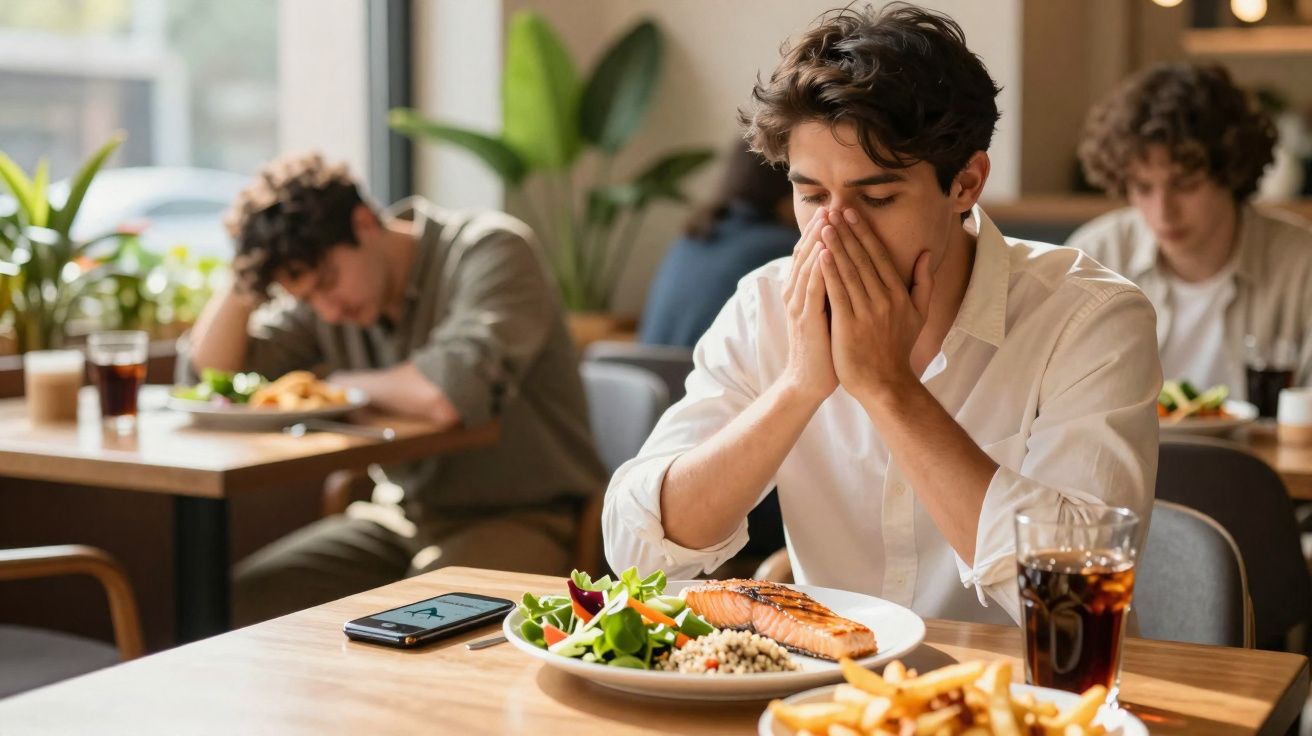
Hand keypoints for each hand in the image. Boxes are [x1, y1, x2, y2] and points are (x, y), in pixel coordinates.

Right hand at [779, 208, 837, 404]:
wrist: (810, 381)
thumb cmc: (826, 349)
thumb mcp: (831, 314)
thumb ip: (837, 290)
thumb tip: (852, 269)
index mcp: (804, 291)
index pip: (812, 254)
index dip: (823, 232)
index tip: (837, 211)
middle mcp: (797, 293)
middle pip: (807, 254)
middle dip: (819, 229)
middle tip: (831, 206)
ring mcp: (799, 305)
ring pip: (808, 266)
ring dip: (818, 241)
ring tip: (828, 220)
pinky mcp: (805, 318)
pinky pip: (812, 287)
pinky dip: (818, 267)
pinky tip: (826, 250)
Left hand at [818, 208, 932, 403]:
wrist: (886, 383)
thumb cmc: (898, 349)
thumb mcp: (919, 315)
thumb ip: (923, 283)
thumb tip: (926, 254)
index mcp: (898, 294)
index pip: (878, 256)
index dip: (864, 232)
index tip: (851, 213)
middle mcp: (884, 299)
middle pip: (862, 258)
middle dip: (847, 232)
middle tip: (833, 208)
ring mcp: (867, 312)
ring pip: (849, 272)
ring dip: (836, 245)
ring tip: (824, 224)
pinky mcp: (849, 325)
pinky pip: (838, 293)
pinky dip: (829, 272)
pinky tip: (820, 255)